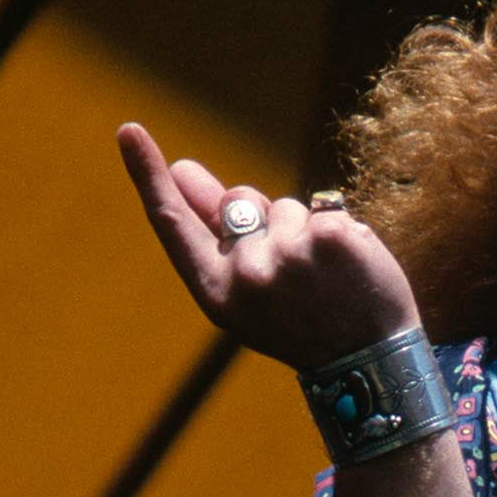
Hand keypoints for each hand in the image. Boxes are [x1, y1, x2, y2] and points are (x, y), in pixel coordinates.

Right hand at [116, 121, 417, 373]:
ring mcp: (290, 255)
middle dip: (261, 216)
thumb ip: (215, 233)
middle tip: (294, 273)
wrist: (368, 366)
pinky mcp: (331, 238)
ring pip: (286, 207)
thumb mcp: (247, 294)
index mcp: (217, 293)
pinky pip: (324, 208)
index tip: (129, 131)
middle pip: (239, 201)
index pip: (173, 223)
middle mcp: (247, 275)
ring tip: (324, 280)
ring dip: (303, 230)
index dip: (148, 176)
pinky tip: (348, 270)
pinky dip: (337, 230)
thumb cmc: (302, 325)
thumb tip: (180, 168)